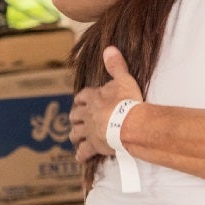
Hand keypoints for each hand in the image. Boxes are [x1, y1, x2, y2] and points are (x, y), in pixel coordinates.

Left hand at [70, 46, 144, 162]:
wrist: (129, 124)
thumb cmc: (127, 102)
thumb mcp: (124, 79)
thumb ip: (116, 65)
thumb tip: (109, 48)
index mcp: (93, 98)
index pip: (82, 96)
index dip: (81, 99)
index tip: (81, 101)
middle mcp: (87, 114)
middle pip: (74, 115)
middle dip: (75, 117)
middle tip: (78, 119)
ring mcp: (88, 131)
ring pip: (75, 133)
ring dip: (75, 135)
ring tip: (76, 137)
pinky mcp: (93, 145)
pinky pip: (83, 152)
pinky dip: (81, 154)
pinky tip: (81, 156)